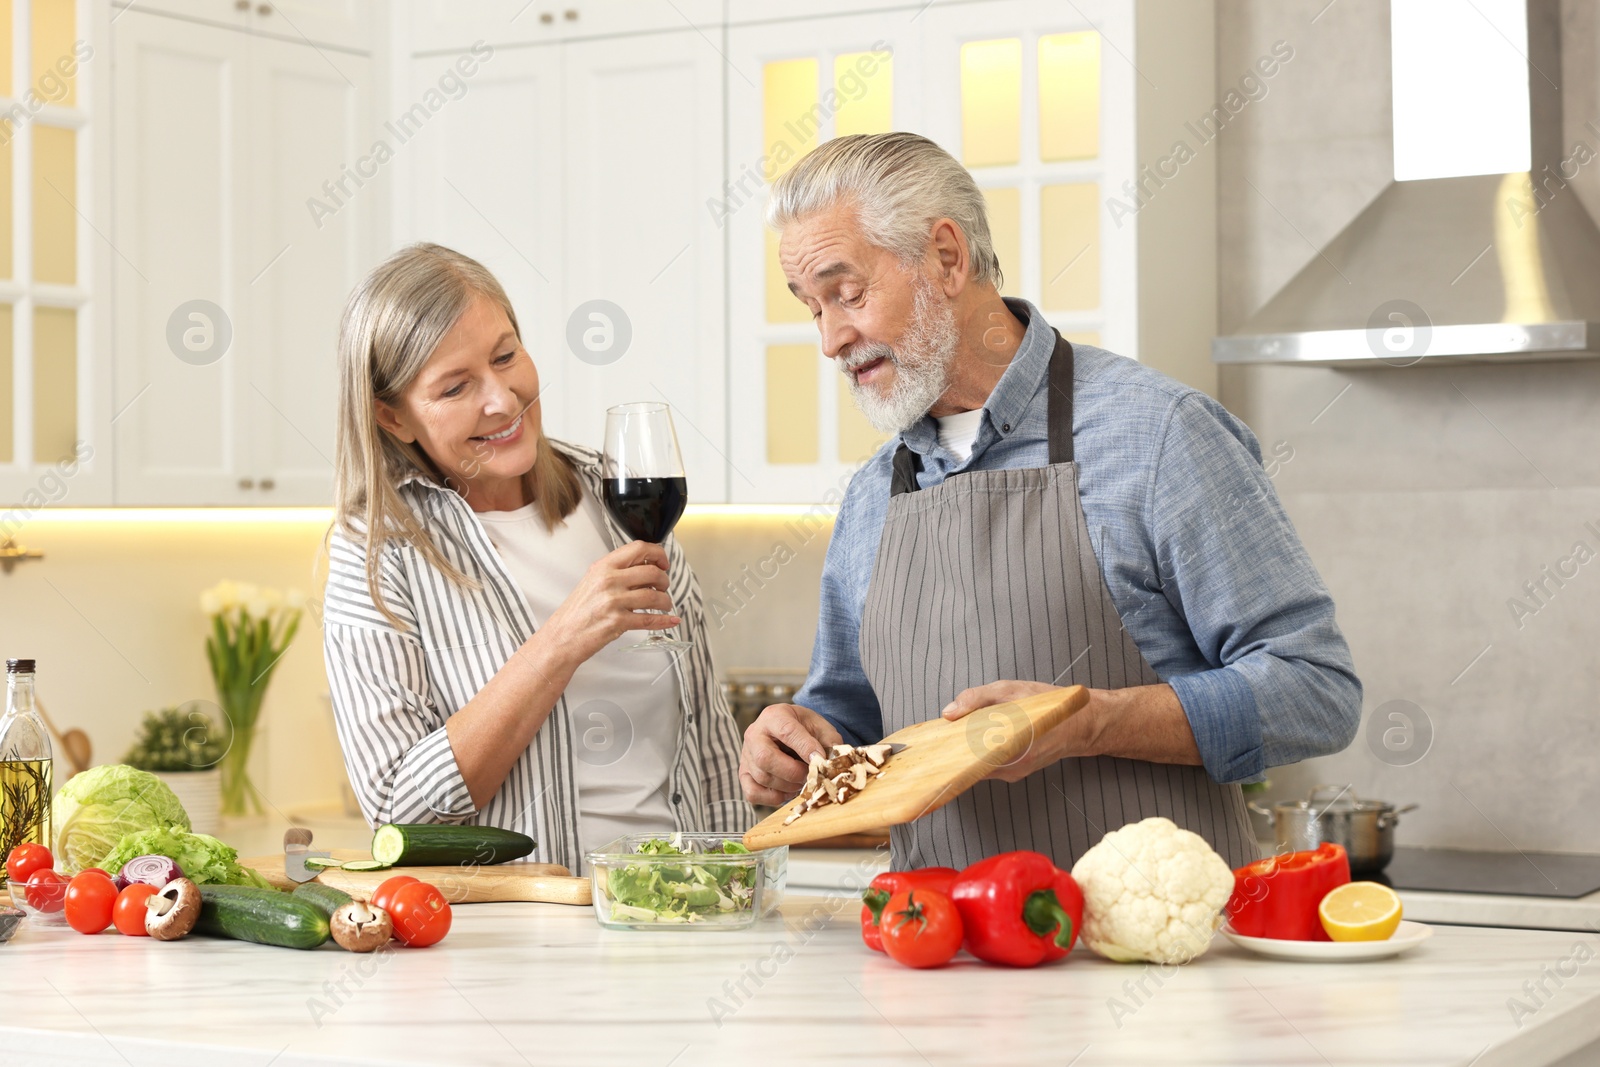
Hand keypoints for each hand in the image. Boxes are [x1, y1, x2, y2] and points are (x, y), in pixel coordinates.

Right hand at [541, 540, 678, 662]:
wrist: (562, 637)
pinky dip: (664, 620)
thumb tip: (647, 568)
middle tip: (664, 587)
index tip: (663, 563)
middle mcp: (608, 581)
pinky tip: (670, 620)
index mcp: (603, 567)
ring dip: (665, 601)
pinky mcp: (618, 622)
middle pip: (652, 572)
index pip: (638, 549)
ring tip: (664, 605)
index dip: (658, 554)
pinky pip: (649, 619)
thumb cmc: (576, 612)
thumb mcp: (592, 582)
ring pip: (655, 596)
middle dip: (665, 581)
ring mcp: (613, 601)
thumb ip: (617, 572)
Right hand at [739, 703, 842, 806]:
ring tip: (802, 782)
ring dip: (788, 786)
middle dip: (793, 772)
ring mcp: (746, 755)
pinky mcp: (743, 775)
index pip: (787, 732)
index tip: (820, 760)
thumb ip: (829, 742)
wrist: (788, 732)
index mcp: (774, 716)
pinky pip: (753, 793)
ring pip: (762, 777)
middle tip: (810, 775)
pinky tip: (788, 790)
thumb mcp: (820, 727)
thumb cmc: (805, 729)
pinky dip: (774, 798)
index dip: (805, 748)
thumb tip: (830, 763)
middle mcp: (754, 734)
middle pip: (765, 758)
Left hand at [941, 680, 1100, 783]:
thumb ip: (978, 698)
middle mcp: (1010, 767)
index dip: (945, 754)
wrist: (1084, 723)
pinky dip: (978, 752)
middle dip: (951, 750)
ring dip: (965, 751)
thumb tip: (949, 713)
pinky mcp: (1015, 771)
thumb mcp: (1011, 690)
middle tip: (937, 736)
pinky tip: (973, 738)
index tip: (929, 746)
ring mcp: (1013, 772)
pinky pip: (988, 765)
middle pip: (968, 764)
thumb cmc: (1051, 705)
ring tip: (953, 733)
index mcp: (1009, 747)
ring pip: (977, 765)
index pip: (966, 760)